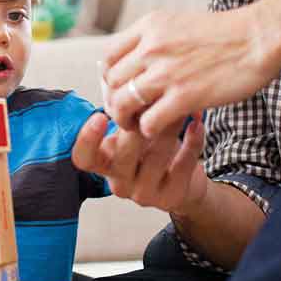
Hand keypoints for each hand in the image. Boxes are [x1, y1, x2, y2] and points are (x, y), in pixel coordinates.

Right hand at [72, 111, 208, 215]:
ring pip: (157, 157)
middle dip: (140, 123)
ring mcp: (145, 194)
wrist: (181, 186)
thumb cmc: (151, 153)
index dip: (87, 139)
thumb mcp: (132, 136)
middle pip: (124, 154)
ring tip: (181, 105)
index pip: (84, 158)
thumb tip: (130, 83)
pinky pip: (183, 164)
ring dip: (171, 126)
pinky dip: (192, 141)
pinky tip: (197, 124)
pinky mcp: (172, 197)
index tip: (99, 116)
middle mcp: (120, 183)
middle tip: (154, 99)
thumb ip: (127, 117)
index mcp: (105, 164)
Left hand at [102, 7, 280, 137]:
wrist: (260, 38)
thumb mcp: (180, 24)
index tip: (120, 88)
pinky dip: (148, 130)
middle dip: (114, 100)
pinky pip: (148, 122)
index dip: (108, 77)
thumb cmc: (226, 34)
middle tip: (126, 112)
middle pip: (111, 81)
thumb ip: (156, 39)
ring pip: (122, 103)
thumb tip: (136, 59)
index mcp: (150, 26)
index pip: (108, 55)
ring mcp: (166, 72)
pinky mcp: (184, 96)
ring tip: (136, 124)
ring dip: (125, 119)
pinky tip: (159, 129)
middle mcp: (151, 47)